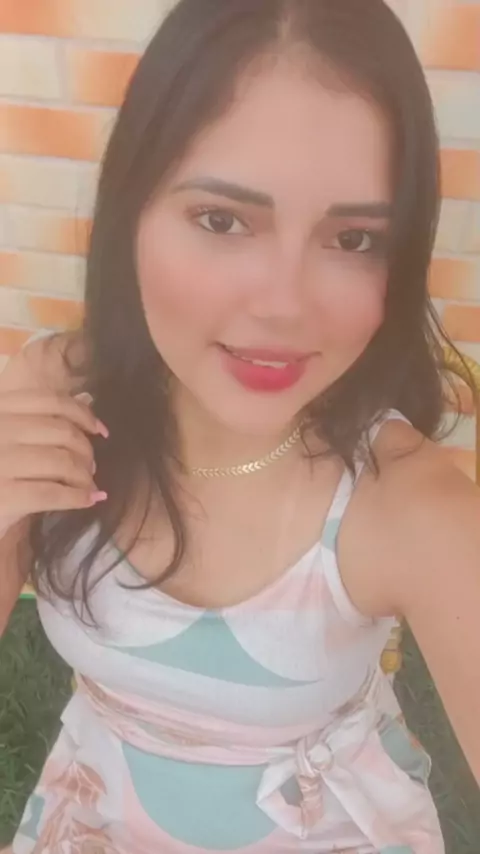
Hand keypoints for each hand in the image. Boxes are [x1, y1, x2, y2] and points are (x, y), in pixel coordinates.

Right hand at [0, 389, 108, 539]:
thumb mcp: (8, 437)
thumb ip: (42, 417)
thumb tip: (87, 398)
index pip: (49, 400)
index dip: (82, 414)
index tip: (101, 431)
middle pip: (61, 431)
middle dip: (85, 450)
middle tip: (91, 467)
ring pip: (61, 461)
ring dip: (84, 476)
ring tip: (89, 486)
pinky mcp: (2, 495)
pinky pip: (52, 493)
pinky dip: (77, 497)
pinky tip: (88, 501)